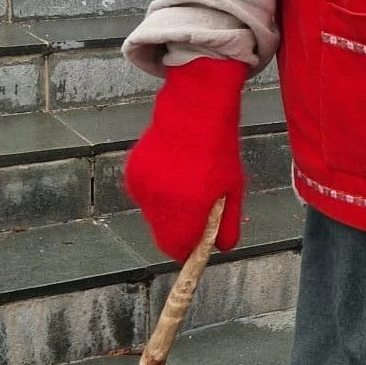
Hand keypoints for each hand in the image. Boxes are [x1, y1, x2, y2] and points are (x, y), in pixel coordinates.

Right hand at [124, 57, 246, 258]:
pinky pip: (144, 197)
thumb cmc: (217, 150)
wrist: (192, 113)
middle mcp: (160, 201)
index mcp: (188, 207)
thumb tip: (222, 249)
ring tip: (185, 185)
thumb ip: (227, 223)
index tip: (195, 246)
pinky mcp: (132, 175)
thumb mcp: (233, 188)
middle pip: (163, 236)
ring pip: (152, 217)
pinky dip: (157, 193)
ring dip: (167, 211)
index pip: (178, 248)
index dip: (187, 251)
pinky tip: (171, 173)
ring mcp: (142, 188)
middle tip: (195, 213)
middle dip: (178, 232)